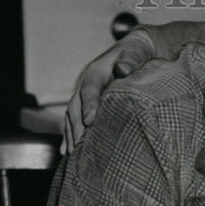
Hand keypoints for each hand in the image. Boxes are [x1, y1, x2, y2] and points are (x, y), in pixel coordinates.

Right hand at [63, 31, 155, 152]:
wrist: (132, 51)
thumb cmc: (136, 53)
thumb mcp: (136, 52)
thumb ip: (131, 60)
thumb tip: (123, 70)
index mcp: (96, 71)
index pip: (90, 88)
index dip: (89, 104)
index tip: (90, 121)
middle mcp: (85, 84)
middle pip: (76, 106)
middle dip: (77, 126)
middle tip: (80, 145)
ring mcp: (83, 95)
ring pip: (72, 115)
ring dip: (71, 134)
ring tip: (74, 154)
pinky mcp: (85, 103)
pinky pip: (74, 120)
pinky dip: (71, 135)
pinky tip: (68, 152)